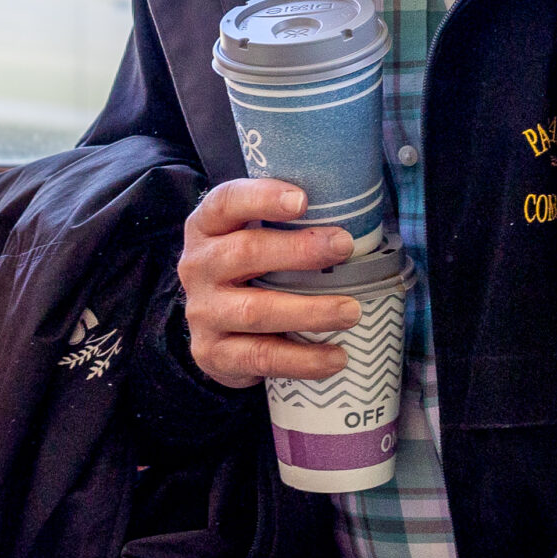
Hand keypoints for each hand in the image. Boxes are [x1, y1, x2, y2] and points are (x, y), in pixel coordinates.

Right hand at [178, 178, 359, 388]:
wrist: (219, 333)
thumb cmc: (253, 274)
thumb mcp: (257, 240)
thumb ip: (289, 225)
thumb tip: (358, 216)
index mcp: (207, 228)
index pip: (226, 202)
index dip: (261, 198)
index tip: (302, 200)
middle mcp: (198, 266)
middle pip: (243, 253)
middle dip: (298, 250)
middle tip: (344, 246)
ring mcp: (202, 312)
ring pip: (254, 310)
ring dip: (309, 310)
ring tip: (351, 311)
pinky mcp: (212, 352)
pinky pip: (260, 356)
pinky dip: (302, 359)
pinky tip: (335, 357)